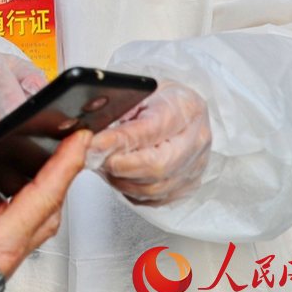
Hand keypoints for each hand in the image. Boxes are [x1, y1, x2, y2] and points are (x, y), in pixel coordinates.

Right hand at [0, 128, 88, 277]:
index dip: (66, 164)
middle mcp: (9, 252)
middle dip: (62, 174)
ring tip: (36, 163)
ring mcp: (3, 256)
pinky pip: (17, 225)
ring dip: (41, 188)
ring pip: (36, 218)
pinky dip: (15, 202)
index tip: (78, 141)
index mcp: (2, 243)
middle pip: (50, 208)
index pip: (45, 195)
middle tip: (67, 148)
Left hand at [88, 81, 210, 204]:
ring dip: (121, 180)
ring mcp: (195, 165)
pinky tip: (122, 176)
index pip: (150, 131)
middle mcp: (195, 139)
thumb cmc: (161, 98)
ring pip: (153, 188)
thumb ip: (119, 109)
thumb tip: (96, 130)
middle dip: (118, 165)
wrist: (181, 108)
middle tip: (96, 157)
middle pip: (155, 166)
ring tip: (106, 164)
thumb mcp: (139, 91)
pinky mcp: (188, 184)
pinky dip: (132, 191)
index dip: (118, 141)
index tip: (95, 143)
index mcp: (184, 108)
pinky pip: (155, 199)